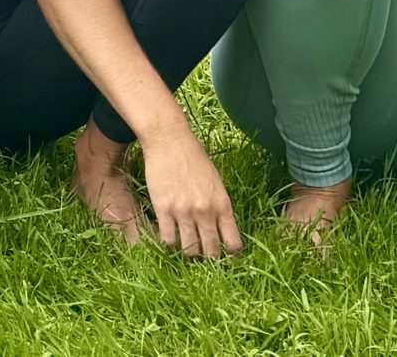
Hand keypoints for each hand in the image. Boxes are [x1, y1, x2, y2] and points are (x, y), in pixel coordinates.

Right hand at [139, 130, 242, 258]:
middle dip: (209, 257)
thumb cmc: (194, 157)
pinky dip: (170, 242)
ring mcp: (183, 212)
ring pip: (189, 249)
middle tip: (205, 254)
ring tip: (187, 247)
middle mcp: (205, 211)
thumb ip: (219, 205)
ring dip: (189, 252)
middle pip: (211, 251)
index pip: (233, 243)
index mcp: (222, 204)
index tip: (227, 255)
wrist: (170, 140)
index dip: (231, 254)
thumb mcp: (216, 181)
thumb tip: (220, 228)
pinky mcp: (163, 209)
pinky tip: (170, 236)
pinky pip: (168, 238)